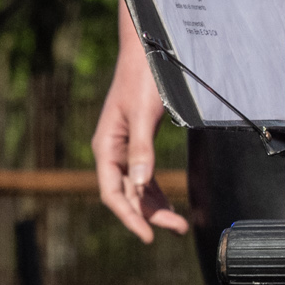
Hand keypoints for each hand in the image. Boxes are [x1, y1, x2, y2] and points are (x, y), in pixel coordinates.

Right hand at [93, 6, 189, 241]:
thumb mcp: (143, 114)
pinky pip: (141, 173)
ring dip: (153, 205)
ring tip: (177, 222)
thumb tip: (139, 184)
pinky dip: (153, 189)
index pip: (114, 193)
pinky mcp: (136, 140)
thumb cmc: (143, 78)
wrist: (146, 49)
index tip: (148, 236)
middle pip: (127, 194)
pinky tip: (166, 200)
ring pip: (135, 186)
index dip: (130, 217)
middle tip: (178, 228)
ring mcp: (123, 147)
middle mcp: (111, 151)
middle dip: (149, 214)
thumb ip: (141, 149)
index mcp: (106, 147)